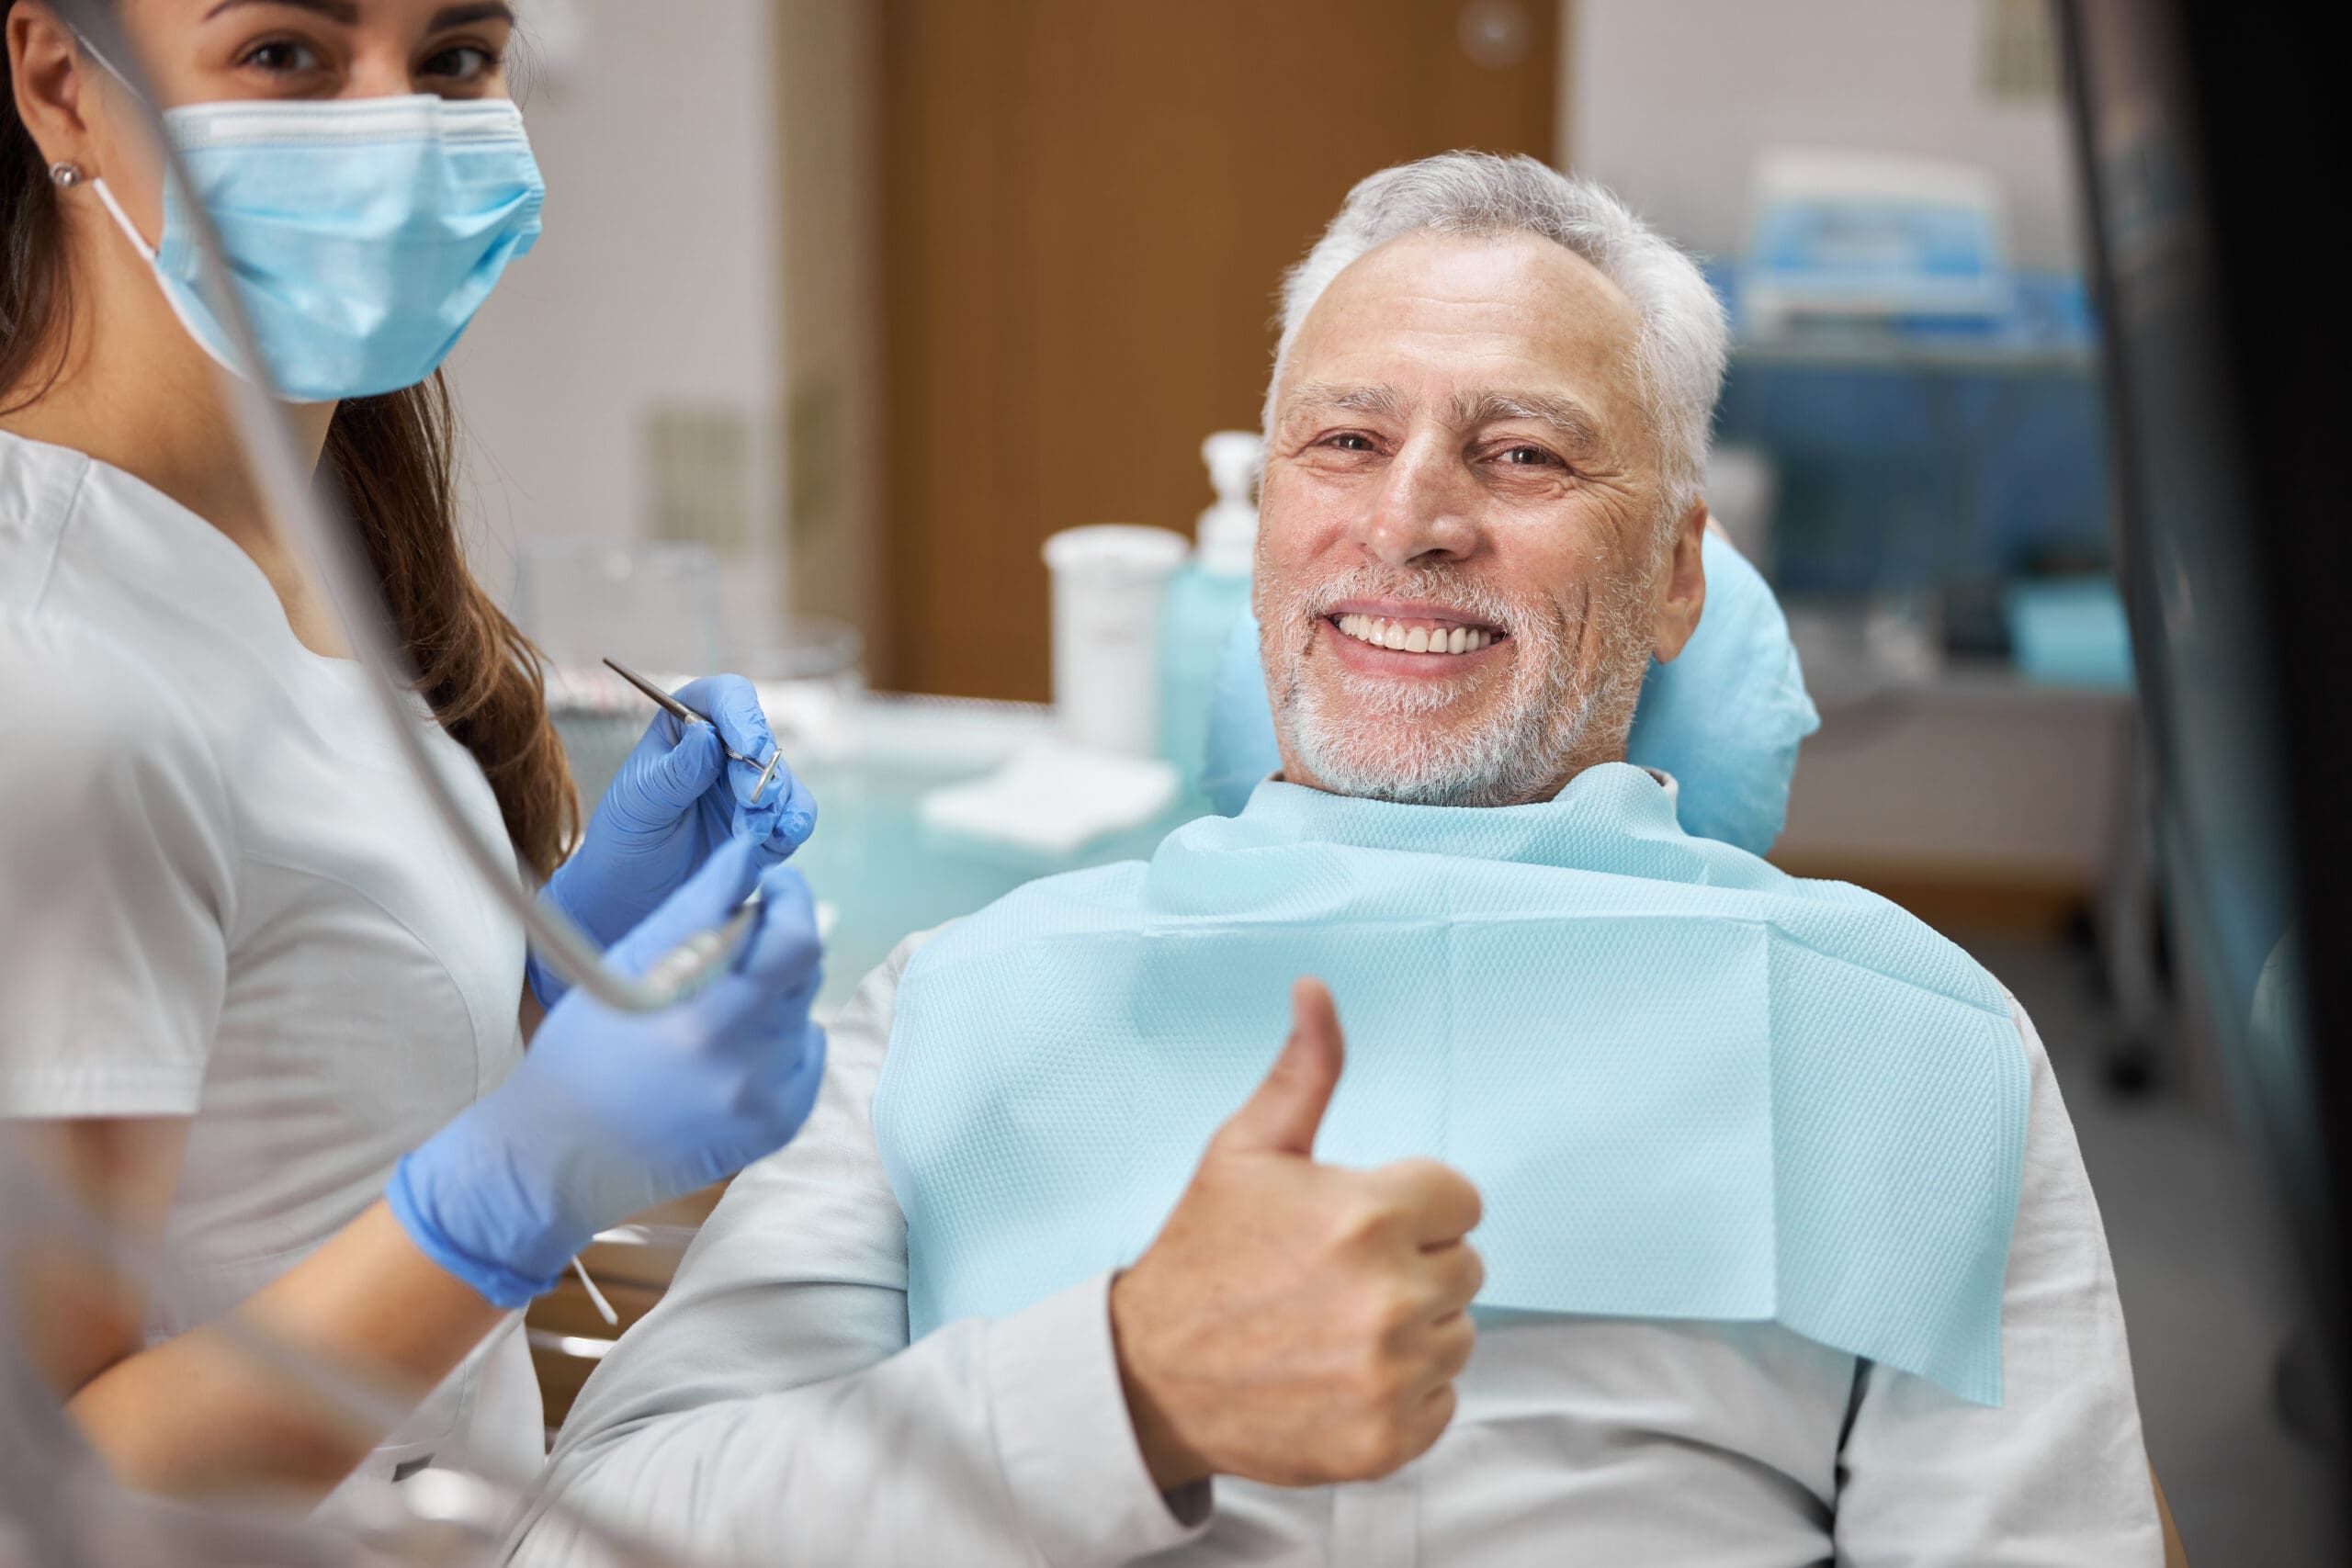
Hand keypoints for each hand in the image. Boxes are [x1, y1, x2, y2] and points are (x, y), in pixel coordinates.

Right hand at [390, 838, 826, 1305]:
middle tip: (730, 948)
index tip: (773, 885)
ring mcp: (765, 1101)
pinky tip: (728, 1051)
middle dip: (776, 943)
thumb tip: (752, 853)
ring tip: (711, 1011)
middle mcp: (743, 1064)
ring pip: (804, 1009)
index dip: (792, 899)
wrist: (561, 1156)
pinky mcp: (779, 1125)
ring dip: (773, 993)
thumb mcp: (627, 965)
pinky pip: (806, 1054)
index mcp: (700, 1015)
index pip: (795, 941)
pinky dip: (781, 1039)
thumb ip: (700, 906)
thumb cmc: (584, 1048)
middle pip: (804, 970)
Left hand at [531, 675, 816, 1006]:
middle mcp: (725, 750)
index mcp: (687, 726)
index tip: (748, 748)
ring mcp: (750, 787)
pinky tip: (777, 839)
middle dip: (760, 771)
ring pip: (785, 779)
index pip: (725, 699)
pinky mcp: (770, 824)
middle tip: (749, 802)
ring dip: (775, 803)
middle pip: (763, 740)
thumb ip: (676, 772)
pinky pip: (797, 815)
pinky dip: (794, 824)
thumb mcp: (639, 803)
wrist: (632, 896)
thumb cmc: (626, 839)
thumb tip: (708, 734)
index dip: (742, 715)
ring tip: (749, 833)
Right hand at [1108, 979, 1483, 1490]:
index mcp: (1367, 1214)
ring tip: (1336, 1326)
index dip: (1410, 1206)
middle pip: (1467, 1267)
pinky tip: (1341, 1375)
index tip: (1354, 1224)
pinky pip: (1444, 1400)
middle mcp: (1390, 1296)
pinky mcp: (1388, 1440)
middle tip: (1336, 1278)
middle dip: (1413, 1264)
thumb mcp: (1246, 1150)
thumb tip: (1317, 989)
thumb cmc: (1204, 1253)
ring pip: (1459, 1334)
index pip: (1462, 1200)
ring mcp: (1391, 1375)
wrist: (1150, 1377)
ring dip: (1413, 1330)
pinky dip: (1404, 1393)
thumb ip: (1305, 1071)